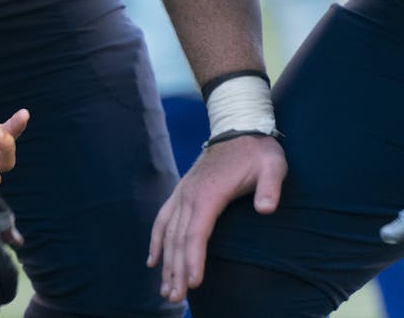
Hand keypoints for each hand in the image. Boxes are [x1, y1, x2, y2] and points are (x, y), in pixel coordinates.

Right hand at [147, 133, 286, 301]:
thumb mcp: (273, 165)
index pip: (196, 232)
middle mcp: (189, 196)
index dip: (193, 258)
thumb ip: (269, 187)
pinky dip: (156, 242)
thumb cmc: (258, 151)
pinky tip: (152, 261)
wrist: (238, 127)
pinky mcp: (182, 194)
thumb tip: (266, 209)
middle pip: (177, 238)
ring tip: (165, 290)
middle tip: (175, 298)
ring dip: (165, 263)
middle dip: (175, 270)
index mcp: (208, 193)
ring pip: (167, 233)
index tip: (194, 283)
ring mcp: (182, 194)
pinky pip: (162, 220)